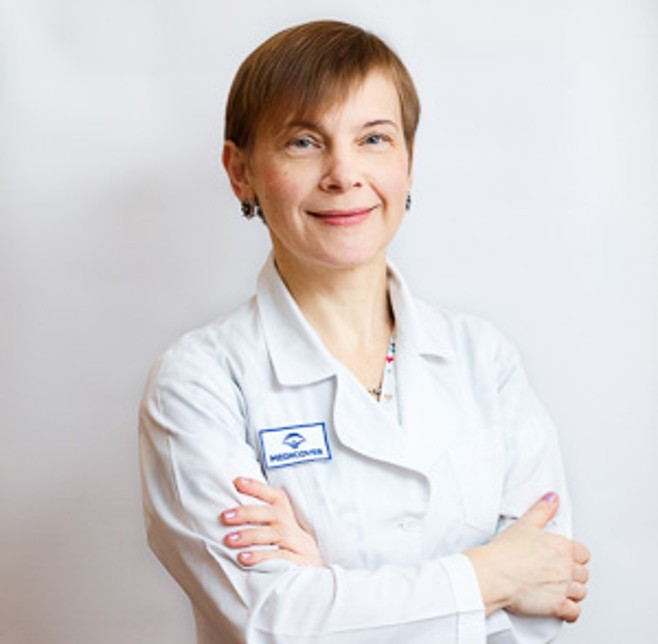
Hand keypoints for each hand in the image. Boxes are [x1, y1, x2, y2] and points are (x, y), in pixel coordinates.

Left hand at [220, 477, 322, 566]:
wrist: (317, 581)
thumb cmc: (292, 555)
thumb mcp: (283, 536)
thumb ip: (263, 525)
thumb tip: (232, 516)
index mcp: (288, 519)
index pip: (276, 497)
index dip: (258, 488)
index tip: (238, 481)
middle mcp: (293, 529)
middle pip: (272, 514)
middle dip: (247, 513)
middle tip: (225, 516)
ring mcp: (297, 546)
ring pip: (274, 534)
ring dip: (250, 535)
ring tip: (229, 539)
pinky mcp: (298, 564)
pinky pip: (279, 557)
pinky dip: (261, 556)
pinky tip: (244, 558)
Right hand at [466, 493, 589, 621]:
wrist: (494, 574)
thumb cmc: (505, 550)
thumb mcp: (525, 523)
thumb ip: (543, 510)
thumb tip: (553, 498)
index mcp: (562, 546)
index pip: (583, 553)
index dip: (575, 556)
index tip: (566, 558)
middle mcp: (566, 567)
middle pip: (583, 574)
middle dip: (573, 574)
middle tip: (560, 573)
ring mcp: (563, 587)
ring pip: (580, 592)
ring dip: (572, 592)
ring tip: (560, 589)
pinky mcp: (557, 606)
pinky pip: (574, 612)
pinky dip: (571, 611)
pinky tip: (564, 608)